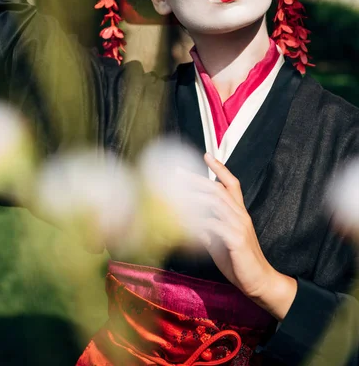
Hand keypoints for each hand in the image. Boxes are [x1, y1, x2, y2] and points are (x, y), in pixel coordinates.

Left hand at [179, 153, 296, 319]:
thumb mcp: (220, 242)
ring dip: (195, 196)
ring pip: (216, 202)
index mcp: (239, 213)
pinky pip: (215, 225)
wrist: (260, 281)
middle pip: (218, 189)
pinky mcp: (236, 239)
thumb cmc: (240, 262)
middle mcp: (240, 215)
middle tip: (178, 173)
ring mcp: (239, 226)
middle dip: (197, 179)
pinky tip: (187, 221)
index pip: (232, 183)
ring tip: (177, 193)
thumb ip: (207, 230)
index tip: (207, 155)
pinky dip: (200, 221)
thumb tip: (190, 223)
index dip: (220, 168)